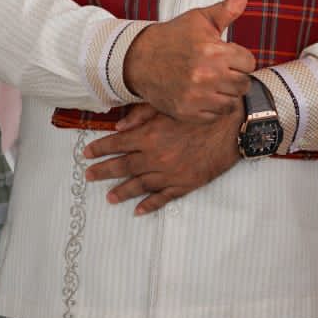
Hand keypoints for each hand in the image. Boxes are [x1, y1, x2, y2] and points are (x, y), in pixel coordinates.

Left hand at [81, 101, 243, 214]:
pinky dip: (148, 205)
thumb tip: (119, 126)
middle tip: (89, 176)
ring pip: (139, 186)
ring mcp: (169, 174)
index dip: (99, 149)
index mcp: (148, 136)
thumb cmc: (199, 113)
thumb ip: (140, 115)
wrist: (231, 127)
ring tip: (109, 197)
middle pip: (122, 167)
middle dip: (103, 171)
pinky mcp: (184, 185)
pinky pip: (162, 198)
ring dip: (121, 192)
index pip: (116, 144)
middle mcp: (154, 158)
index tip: (86, 154)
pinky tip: (138, 210)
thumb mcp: (167, 106)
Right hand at [122, 0, 256, 121]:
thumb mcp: (201, 18)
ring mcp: (196, 97)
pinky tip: (202, 93)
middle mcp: (206, 76)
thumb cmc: (175, 36)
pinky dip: (212, 107)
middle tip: (220, 69)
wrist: (140, 59)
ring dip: (226, 92)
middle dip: (235, 75)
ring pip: (231, 102)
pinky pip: (215, 115)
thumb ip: (228, 6)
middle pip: (243, 84)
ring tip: (212, 81)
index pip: (249, 62)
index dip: (240, 58)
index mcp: (213, 51)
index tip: (226, 54)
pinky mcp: (187, 112)